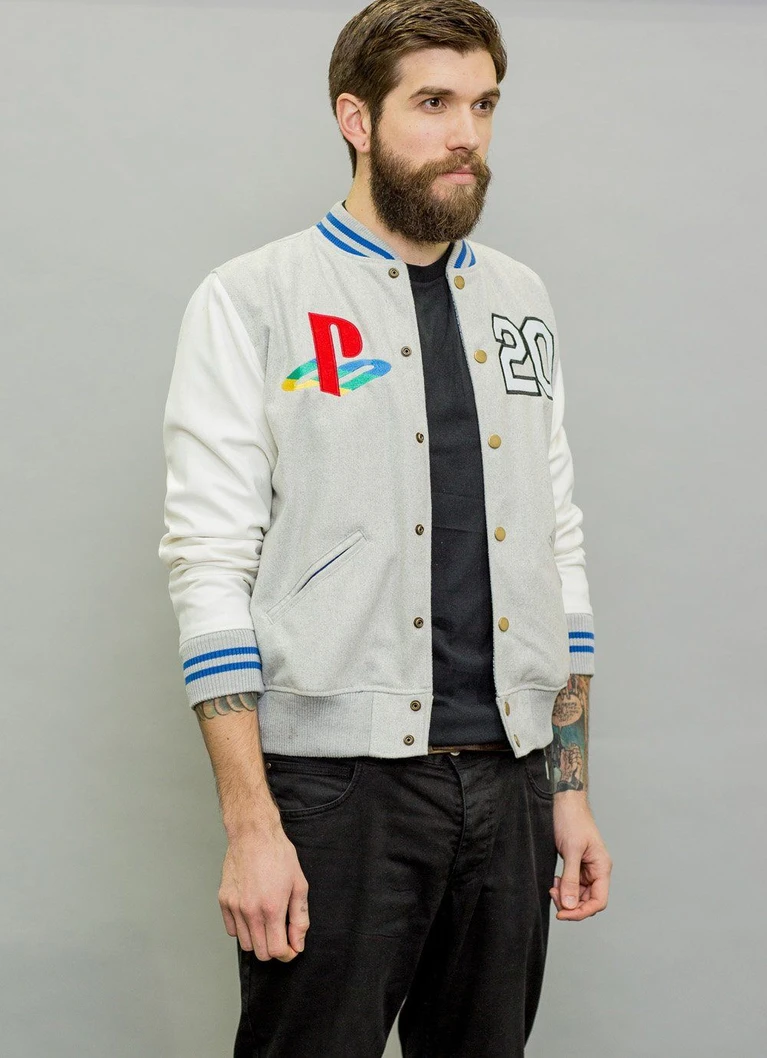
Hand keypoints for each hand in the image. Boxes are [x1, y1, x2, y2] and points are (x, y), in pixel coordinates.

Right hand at [218, 819, 309, 960]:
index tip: (292, 947)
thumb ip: (300, 918)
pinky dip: (243, 929)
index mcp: (272, 908)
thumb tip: (298, 944)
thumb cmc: (279, 855)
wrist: (253, 834)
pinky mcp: (223, 901)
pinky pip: (232, 930)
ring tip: (267, 922)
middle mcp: (250, 911)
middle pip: (260, 953)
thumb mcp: (299, 884)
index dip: (288, 953)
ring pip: (245, 944)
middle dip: (274, 949)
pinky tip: (253, 914)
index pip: (277, 951)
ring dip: (258, 940)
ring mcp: (234, 906)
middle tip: (281, 934)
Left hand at [549, 794, 611, 920]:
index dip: (581, 912)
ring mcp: (587, 868)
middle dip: (570, 903)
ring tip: (553, 886)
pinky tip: (554, 881)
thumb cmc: (572, 820)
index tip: (563, 913)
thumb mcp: (571, 850)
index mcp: (602, 867)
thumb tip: (570, 905)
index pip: (598, 901)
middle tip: (553, 894)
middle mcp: (597, 870)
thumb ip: (571, 879)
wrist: (565, 802)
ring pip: (579, 895)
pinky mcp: (576, 864)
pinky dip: (563, 886)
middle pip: (588, 901)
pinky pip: (572, 884)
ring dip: (565, 895)